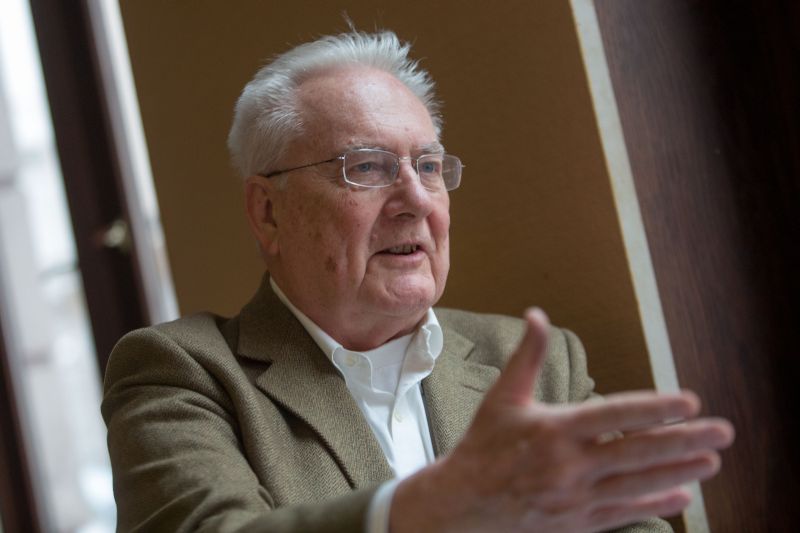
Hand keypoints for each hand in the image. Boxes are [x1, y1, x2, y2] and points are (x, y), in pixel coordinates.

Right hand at [391, 308, 733, 532]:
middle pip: (637, 452)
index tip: (689, 402)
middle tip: (722, 432)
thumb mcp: (503, 397)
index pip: (614, 415)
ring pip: (637, 484)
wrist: (463, 503)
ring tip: (712, 463)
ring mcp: (575, 497)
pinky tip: (682, 497)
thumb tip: (537, 315)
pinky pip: (623, 512)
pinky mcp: (576, 521)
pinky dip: (654, 505)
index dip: (654, 409)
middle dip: (684, 442)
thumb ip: (527, 356)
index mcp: (554, 430)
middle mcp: (569, 465)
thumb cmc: (484, 445)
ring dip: (679, 473)